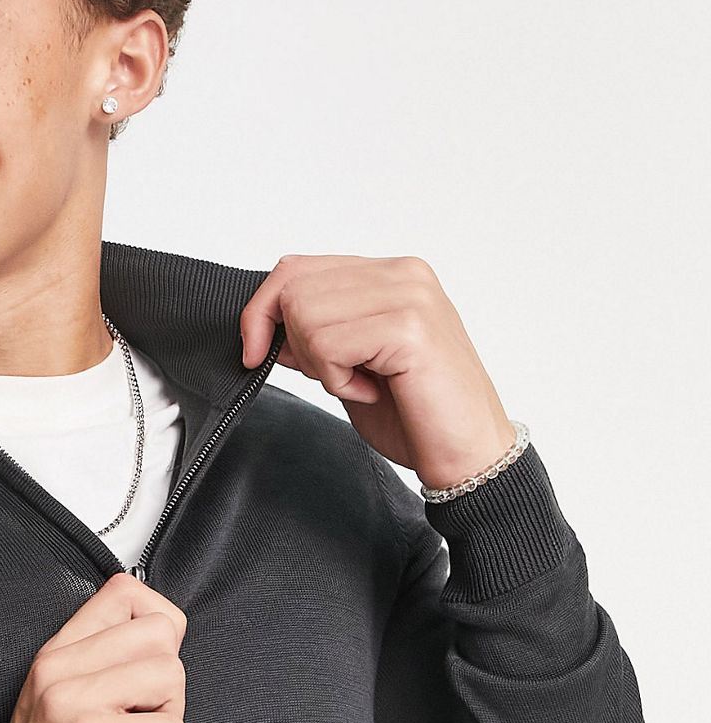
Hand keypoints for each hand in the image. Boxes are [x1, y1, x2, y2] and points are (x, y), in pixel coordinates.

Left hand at [238, 254, 519, 490]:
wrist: (468, 455)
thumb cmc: (415, 416)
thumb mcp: (347, 368)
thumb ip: (313, 339)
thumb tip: (262, 328)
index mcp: (390, 275)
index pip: (296, 268)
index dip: (262, 311)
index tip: (254, 353)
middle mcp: (403, 274)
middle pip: (294, 287)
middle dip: (295, 343)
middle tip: (339, 376)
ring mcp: (409, 295)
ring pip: (306, 314)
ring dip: (322, 365)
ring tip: (365, 384)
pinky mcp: (409, 327)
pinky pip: (329, 344)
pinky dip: (338, 379)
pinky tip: (374, 390)